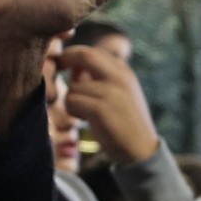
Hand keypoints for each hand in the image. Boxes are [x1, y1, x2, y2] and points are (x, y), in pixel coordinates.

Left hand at [60, 45, 160, 164]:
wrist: (141, 149)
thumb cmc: (125, 121)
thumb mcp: (118, 93)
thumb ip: (99, 78)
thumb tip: (73, 66)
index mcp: (124, 72)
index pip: (93, 51)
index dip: (73, 54)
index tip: (63, 64)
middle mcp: (120, 77)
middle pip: (85, 55)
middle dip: (66, 60)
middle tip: (58, 70)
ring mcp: (112, 92)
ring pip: (74, 86)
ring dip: (71, 100)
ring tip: (83, 112)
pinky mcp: (102, 108)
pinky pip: (72, 101)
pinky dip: (73, 111)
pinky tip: (85, 120)